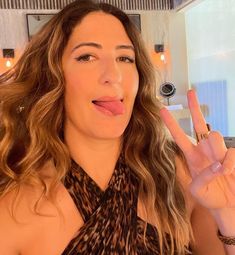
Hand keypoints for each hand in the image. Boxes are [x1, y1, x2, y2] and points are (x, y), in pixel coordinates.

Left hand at [160, 89, 234, 209]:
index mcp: (191, 156)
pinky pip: (231, 152)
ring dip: (217, 152)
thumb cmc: (210, 198)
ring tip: (222, 171)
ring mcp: (219, 151)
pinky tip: (229, 173)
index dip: (171, 124)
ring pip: (215, 136)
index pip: (179, 137)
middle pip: (199, 124)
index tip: (162, 110)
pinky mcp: (232, 155)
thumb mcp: (197, 191)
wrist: (228, 205)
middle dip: (194, 108)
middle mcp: (204, 150)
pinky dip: (230, 164)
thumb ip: (202, 178)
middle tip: (191, 92)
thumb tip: (217, 165)